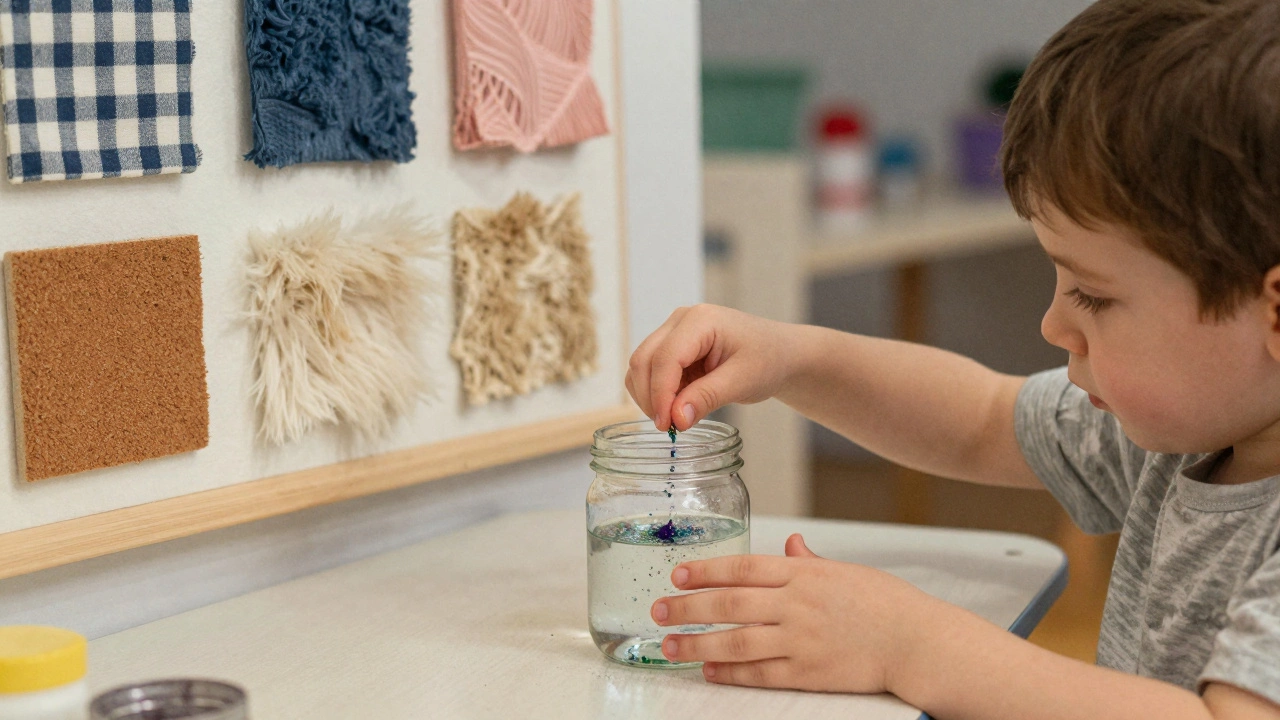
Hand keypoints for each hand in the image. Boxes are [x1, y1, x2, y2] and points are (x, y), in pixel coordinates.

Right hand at [625, 305, 797, 430]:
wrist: (779, 353)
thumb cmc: (768, 359)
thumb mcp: (743, 381)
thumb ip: (707, 397)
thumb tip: (676, 419)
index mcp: (700, 320)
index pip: (666, 358)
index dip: (660, 394)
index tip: (667, 425)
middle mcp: (680, 321)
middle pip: (644, 360)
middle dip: (650, 397)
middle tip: (668, 427)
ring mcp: (673, 332)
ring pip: (642, 366)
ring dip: (650, 396)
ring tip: (675, 419)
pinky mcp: (673, 348)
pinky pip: (651, 372)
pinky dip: (657, 393)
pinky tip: (677, 408)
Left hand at [650, 534, 938, 693]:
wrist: (918, 642)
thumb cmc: (886, 604)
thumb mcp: (847, 571)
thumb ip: (811, 562)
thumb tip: (792, 545)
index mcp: (805, 574)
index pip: (743, 568)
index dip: (705, 570)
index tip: (677, 574)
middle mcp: (798, 604)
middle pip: (730, 603)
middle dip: (688, 607)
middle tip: (658, 610)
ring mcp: (802, 640)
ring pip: (737, 640)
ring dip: (698, 643)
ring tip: (669, 645)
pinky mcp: (809, 672)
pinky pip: (760, 673)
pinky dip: (731, 672)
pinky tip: (709, 670)